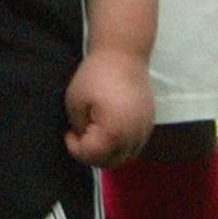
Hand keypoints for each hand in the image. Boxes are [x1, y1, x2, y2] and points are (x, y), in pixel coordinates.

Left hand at [65, 47, 153, 166]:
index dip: (75, 148)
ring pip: (125, 157)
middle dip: (91, 154)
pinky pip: (134, 146)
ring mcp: (145, 132)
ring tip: (93, 131)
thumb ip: (80, 128)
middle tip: (78, 135)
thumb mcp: (75, 102)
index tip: (68, 132)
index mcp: (114, 133)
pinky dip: (120, 145)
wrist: (124, 55)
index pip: (92, 157)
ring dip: (107, 152)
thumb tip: (85, 140)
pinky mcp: (149, 125)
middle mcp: (133, 138)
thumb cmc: (95, 76)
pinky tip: (107, 129)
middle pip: (110, 163)